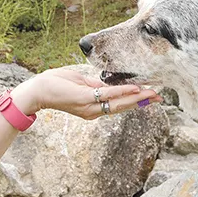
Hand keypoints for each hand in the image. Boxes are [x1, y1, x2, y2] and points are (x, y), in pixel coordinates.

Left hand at [13, 67, 162, 118]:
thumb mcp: (82, 84)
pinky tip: (134, 89)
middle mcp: (94, 112)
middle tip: (160, 97)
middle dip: (142, 101)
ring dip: (137, 98)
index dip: (135, 101)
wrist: (37, 90)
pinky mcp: (84, 99)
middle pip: (122, 107)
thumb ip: (98, 86)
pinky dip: (122, 92)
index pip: (118, 105)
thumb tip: (113, 85)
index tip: (151, 96)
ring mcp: (89, 107)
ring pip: (118, 103)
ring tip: (152, 94)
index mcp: (94, 108)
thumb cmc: (57, 84)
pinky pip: (107, 95)